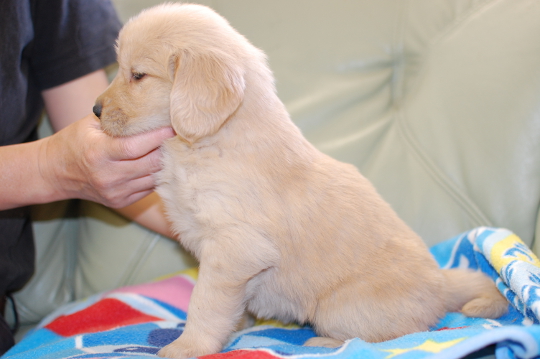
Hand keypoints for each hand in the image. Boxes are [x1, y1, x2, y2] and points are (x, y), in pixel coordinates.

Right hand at [39, 114, 174, 207]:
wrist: (56, 172)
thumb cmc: (76, 141)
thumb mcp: (90, 124)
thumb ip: (117, 119)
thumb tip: (149, 107)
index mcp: (98, 153)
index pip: (136, 147)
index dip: (158, 137)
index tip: (173, 127)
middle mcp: (107, 176)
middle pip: (150, 164)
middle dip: (169, 149)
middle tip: (182, 136)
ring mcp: (115, 192)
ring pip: (154, 178)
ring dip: (168, 164)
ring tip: (177, 149)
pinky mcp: (121, 201)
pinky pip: (149, 188)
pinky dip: (158, 175)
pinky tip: (164, 163)